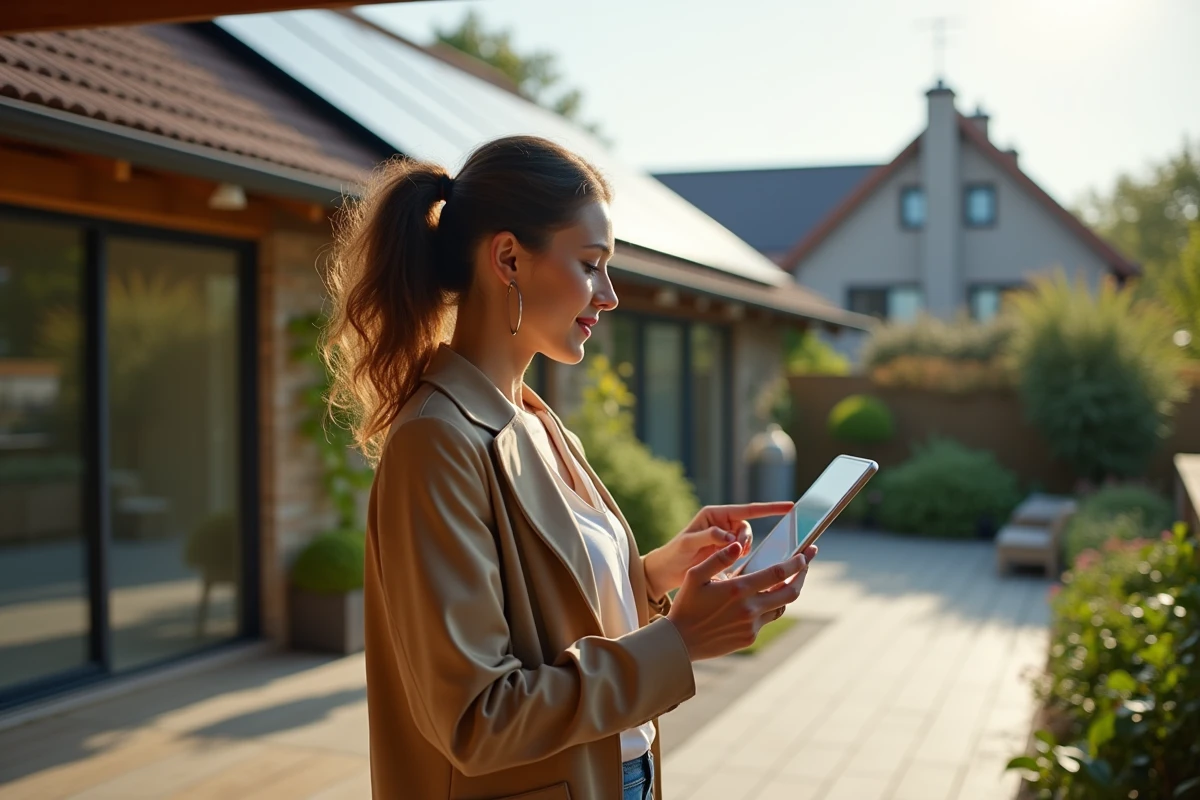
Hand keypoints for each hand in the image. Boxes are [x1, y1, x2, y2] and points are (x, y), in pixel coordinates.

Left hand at [643, 502, 793, 598]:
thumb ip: (710, 537)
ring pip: (746, 542)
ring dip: (741, 551)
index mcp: (715, 515)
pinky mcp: (726, 553)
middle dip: (744, 540)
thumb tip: (731, 538)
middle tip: (733, 552)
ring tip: (725, 560)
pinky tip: (727, 566)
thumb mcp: (689, 543)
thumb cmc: (674, 553)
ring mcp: (725, 539)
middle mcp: (722, 524)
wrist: (666, 572)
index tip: (790, 507)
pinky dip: (739, 559)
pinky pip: (742, 553)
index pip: (747, 509)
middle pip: (747, 528)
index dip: (770, 508)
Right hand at [666, 544, 814, 661]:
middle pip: (790, 592)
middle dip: (802, 576)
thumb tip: (738, 545)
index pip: (777, 574)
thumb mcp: (695, 575)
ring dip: (788, 592)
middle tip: (806, 564)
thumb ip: (718, 558)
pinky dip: (770, 606)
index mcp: (737, 590)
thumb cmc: (686, 604)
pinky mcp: (749, 637)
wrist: (680, 641)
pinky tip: (764, 598)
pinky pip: (767, 619)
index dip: (796, 563)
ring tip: (789, 579)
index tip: (805, 554)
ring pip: (781, 607)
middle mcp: (749, 609)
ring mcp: (751, 625)